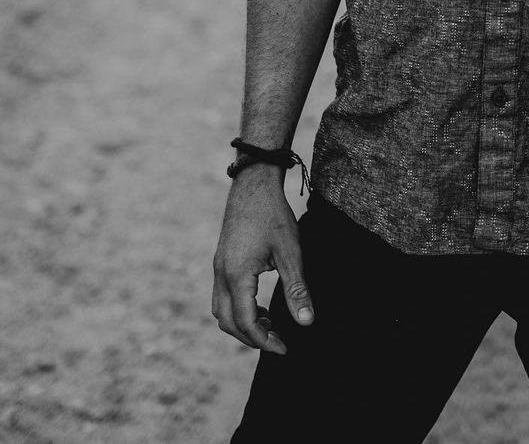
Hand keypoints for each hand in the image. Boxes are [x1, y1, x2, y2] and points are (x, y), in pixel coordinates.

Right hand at [211, 168, 313, 353]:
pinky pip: (222, 296)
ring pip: (221, 311)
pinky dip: (237, 308)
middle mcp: (221, 274)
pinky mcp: (221, 260)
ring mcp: (218, 267)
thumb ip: (296, 289)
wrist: (254, 183)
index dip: (265, 342)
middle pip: (228, 323)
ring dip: (242, 324)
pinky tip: (259, 304)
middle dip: (251, 338)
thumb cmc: (273, 214)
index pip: (246, 323)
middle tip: (278, 341)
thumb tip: (307, 323)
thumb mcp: (291, 253)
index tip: (285, 349)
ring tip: (269, 324)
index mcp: (237, 276)